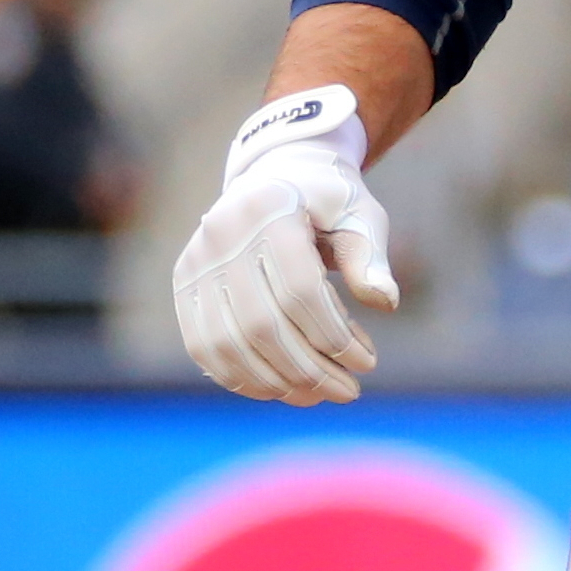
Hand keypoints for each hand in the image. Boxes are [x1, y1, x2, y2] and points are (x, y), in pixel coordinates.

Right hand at [174, 85, 397, 405]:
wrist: (277, 176)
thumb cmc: (328, 202)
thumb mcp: (359, 217)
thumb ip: (370, 258)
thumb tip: (386, 302)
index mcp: (268, 209)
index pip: (299, 289)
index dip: (334, 335)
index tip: (368, 362)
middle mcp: (221, 234)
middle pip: (262, 324)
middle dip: (309, 369)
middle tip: (349, 392)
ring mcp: (196, 261)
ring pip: (229, 344)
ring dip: (276, 382)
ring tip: (319, 394)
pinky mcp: (183, 284)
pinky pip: (203, 346)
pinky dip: (240, 377)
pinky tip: (280, 389)